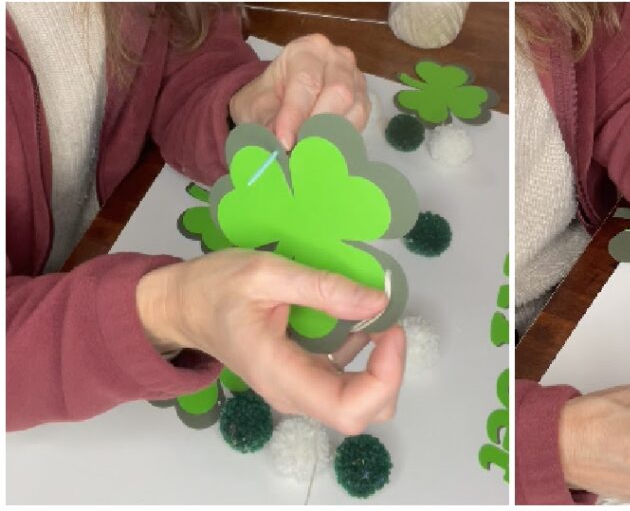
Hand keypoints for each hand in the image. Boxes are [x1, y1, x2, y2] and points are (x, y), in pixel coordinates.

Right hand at [136, 249, 404, 435]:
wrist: (183, 305)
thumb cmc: (216, 287)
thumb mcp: (267, 272)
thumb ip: (322, 287)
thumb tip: (377, 301)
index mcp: (280, 374)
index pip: (348, 409)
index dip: (384, 376)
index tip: (391, 328)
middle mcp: (292, 393)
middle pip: (361, 412)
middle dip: (389, 370)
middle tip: (387, 320)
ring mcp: (298, 388)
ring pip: (357, 399)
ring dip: (379, 362)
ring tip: (375, 314)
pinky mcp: (302, 376)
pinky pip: (345, 380)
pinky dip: (364, 355)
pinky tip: (356, 319)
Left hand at [229, 33, 368, 149]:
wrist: (279, 98)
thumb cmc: (267, 98)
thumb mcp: (255, 107)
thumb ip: (267, 125)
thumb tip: (278, 150)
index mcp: (306, 50)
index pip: (306, 82)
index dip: (296, 115)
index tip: (284, 143)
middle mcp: (337, 58)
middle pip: (339, 92)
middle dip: (318, 126)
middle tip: (300, 152)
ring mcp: (355, 77)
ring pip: (354, 109)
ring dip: (332, 136)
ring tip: (309, 155)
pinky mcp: (364, 99)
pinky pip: (360, 122)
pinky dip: (342, 140)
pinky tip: (324, 152)